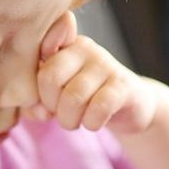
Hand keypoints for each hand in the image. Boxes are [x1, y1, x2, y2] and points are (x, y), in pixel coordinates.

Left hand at [30, 11, 156, 133]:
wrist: (132, 105)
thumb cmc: (86, 99)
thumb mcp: (58, 95)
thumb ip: (37, 100)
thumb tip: (37, 111)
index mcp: (63, 45)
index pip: (37, 68)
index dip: (39, 96)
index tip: (50, 104)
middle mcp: (84, 48)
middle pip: (50, 79)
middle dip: (52, 107)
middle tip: (64, 114)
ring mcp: (106, 64)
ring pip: (73, 97)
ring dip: (70, 120)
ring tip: (78, 121)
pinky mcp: (123, 85)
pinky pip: (98, 108)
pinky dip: (91, 123)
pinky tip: (95, 122)